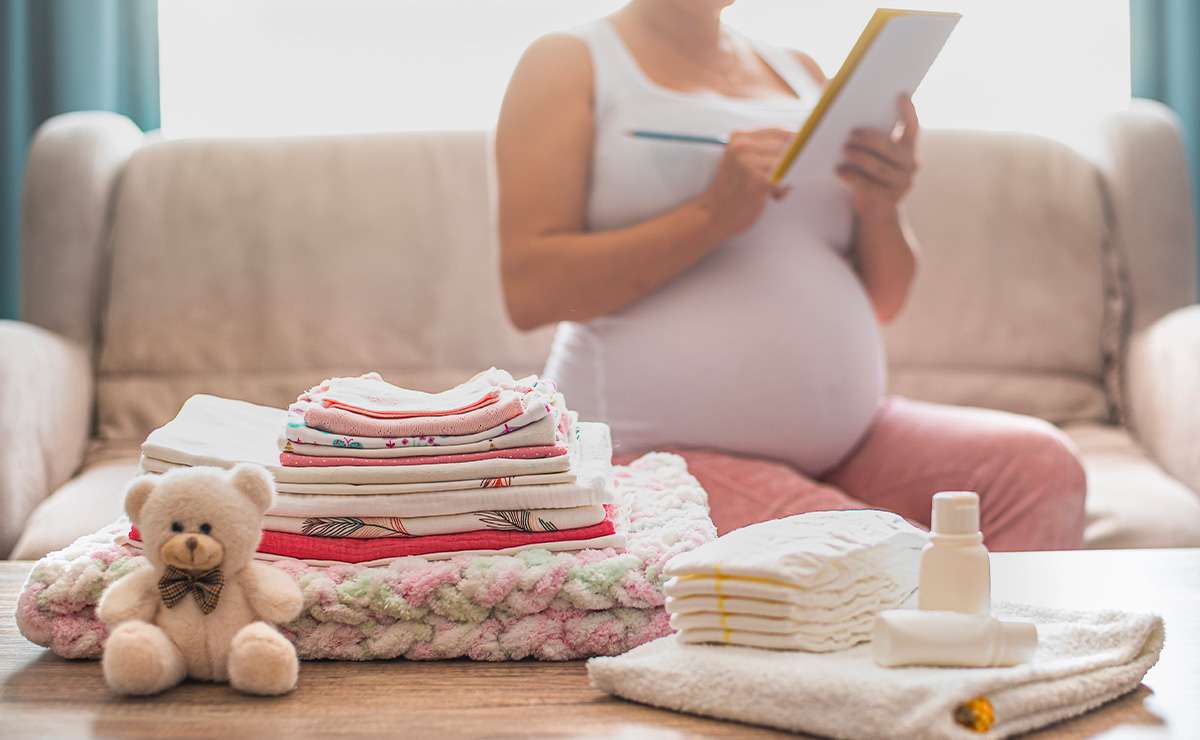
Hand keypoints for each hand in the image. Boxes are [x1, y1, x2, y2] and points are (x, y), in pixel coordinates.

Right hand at [697, 128, 792, 237]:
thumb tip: (800, 146)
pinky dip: (782, 190)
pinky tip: (772, 197)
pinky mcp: (756, 180)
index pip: (778, 132)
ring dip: (787, 178)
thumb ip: (762, 151)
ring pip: (787, 163)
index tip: (805, 151)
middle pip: (786, 146)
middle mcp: (742, 146)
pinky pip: (783, 180)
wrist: (711, 216)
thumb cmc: (731, 191)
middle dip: (793, 162)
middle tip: (787, 177)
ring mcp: (749, 162)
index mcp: (739, 138)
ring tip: (774, 191)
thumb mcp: (740, 162)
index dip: (795, 142)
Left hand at [837, 95, 918, 220]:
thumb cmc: (870, 177)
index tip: (900, 94)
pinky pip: (868, 185)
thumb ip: (871, 141)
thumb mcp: (874, 158)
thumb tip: (850, 120)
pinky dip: (851, 176)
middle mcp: (910, 165)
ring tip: (844, 151)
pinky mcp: (889, 199)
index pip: (912, 127)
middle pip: (889, 147)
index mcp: (908, 149)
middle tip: (850, 134)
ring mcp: (902, 183)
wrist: (877, 214)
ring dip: (858, 157)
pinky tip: (839, 170)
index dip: (908, 111)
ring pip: (877, 166)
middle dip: (868, 139)